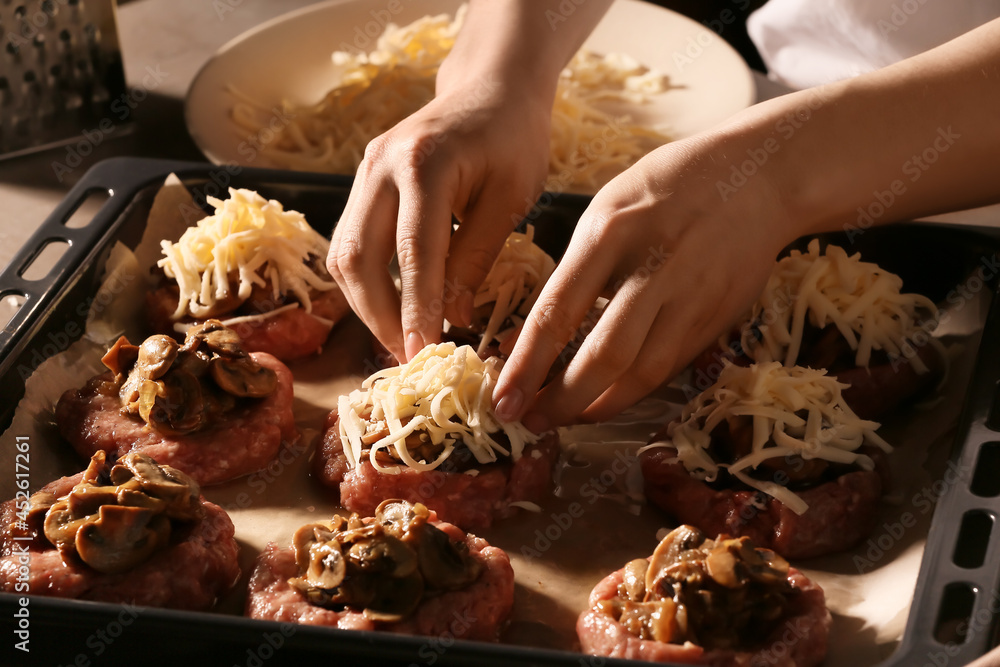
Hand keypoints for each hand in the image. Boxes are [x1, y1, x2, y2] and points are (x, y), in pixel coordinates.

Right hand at [326, 83, 551, 362]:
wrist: (491, 88)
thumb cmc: (513, 139)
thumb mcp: (510, 200)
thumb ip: (478, 258)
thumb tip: (454, 319)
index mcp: (425, 165)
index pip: (413, 254)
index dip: (415, 310)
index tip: (422, 354)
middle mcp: (380, 166)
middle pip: (358, 257)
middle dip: (378, 316)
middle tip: (407, 356)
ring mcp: (364, 171)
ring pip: (343, 254)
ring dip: (366, 304)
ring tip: (400, 338)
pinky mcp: (362, 181)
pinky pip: (350, 241)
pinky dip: (366, 281)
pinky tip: (392, 306)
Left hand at [493, 132, 796, 429]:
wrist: (759, 175)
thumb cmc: (665, 188)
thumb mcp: (606, 211)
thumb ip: (571, 274)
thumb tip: (522, 340)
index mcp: (611, 231)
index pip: (559, 311)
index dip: (526, 364)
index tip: (502, 398)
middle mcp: (653, 267)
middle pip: (605, 354)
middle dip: (561, 399)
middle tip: (529, 421)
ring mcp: (692, 296)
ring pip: (642, 372)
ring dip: (597, 406)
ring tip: (563, 419)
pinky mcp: (717, 318)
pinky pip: (669, 367)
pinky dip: (632, 391)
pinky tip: (605, 401)